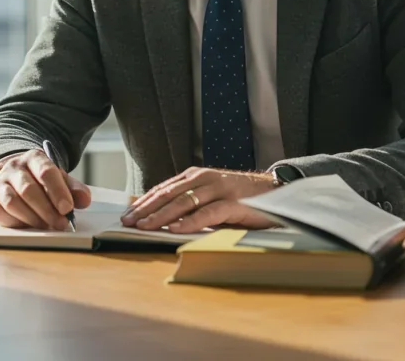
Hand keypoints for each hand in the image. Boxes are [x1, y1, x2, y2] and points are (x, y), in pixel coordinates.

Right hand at [0, 149, 92, 229]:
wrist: (15, 179)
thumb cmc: (42, 183)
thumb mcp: (60, 181)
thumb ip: (74, 189)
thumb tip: (84, 200)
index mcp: (34, 158)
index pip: (46, 172)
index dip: (58, 191)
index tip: (67, 209)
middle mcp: (14, 168)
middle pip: (28, 189)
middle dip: (47, 210)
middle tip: (60, 224)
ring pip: (12, 202)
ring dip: (31, 218)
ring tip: (46, 227)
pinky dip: (14, 222)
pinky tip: (27, 227)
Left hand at [121, 166, 278, 232]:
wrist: (277, 192)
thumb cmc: (240, 198)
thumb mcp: (210, 197)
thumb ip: (189, 202)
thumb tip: (160, 216)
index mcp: (196, 176)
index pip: (164, 189)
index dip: (144, 202)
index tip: (127, 215)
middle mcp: (205, 179)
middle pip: (169, 194)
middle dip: (146, 209)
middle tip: (128, 222)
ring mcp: (220, 189)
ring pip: (185, 202)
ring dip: (162, 216)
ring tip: (145, 227)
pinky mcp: (235, 203)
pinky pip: (209, 213)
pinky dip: (191, 221)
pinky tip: (177, 229)